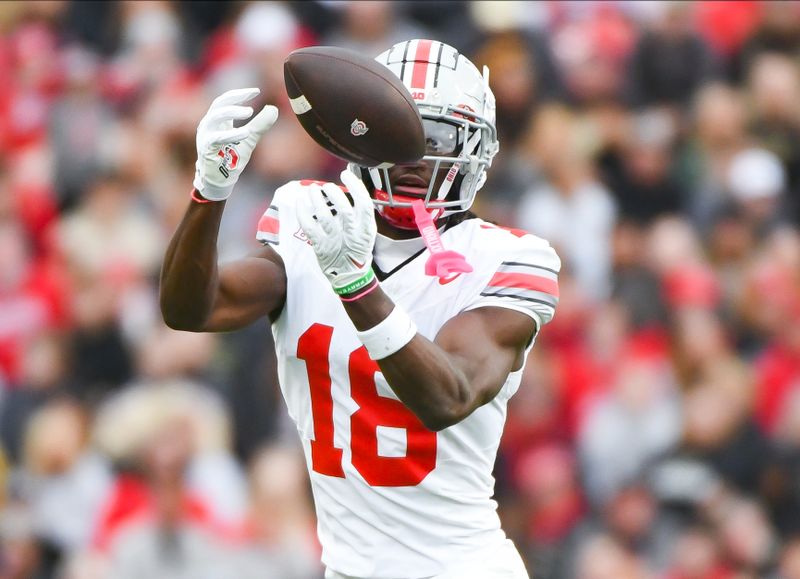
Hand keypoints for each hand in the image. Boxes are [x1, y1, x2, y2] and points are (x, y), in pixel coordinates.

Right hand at [193, 88, 277, 200]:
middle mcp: (209, 125)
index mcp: (217, 120)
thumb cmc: (231, 159)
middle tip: (253, 100)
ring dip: (232, 112)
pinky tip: (246, 133)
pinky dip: (232, 133)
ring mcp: (205, 136)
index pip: (225, 100)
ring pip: (215, 116)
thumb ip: (259, 125)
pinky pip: (217, 137)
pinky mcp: (206, 148)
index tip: (256, 91)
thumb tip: (274, 109)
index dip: (239, 94)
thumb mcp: (249, 139)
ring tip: (250, 112)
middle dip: (235, 98)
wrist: (220, 180)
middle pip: (219, 104)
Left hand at [297, 169, 376, 292]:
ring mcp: (335, 240)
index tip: (347, 174)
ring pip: (324, 216)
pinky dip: (303, 213)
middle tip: (327, 186)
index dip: (355, 186)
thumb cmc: (357, 250)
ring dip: (316, 199)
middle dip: (334, 193)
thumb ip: (360, 214)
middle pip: (344, 209)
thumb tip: (350, 189)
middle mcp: (351, 234)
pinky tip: (300, 202)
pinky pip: (309, 226)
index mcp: (366, 229)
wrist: (351, 277)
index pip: (364, 203)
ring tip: (312, 190)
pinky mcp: (321, 246)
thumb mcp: (366, 232)